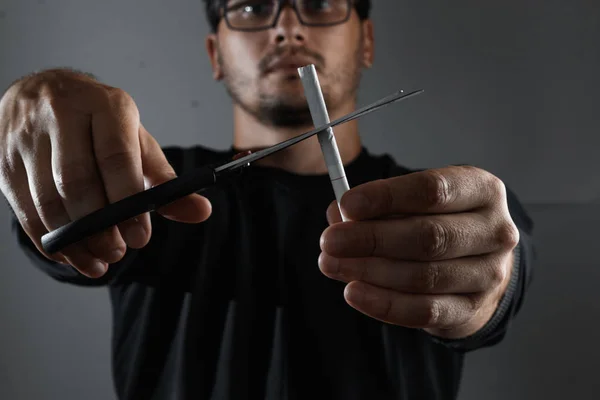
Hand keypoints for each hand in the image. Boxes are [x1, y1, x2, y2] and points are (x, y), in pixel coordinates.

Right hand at [0, 69, 211, 277]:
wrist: (41, 92)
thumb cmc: (99, 123)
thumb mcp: (137, 142)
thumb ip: (166, 180)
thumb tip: (201, 212)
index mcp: (106, 106)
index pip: (116, 157)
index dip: (129, 202)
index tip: (140, 237)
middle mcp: (62, 113)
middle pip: (76, 181)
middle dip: (99, 226)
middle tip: (118, 252)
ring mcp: (26, 136)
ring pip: (46, 199)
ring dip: (74, 240)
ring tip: (100, 259)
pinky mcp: (4, 160)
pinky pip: (24, 209)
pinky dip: (49, 241)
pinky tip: (72, 255)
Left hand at [318, 166, 519, 338]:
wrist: (478, 264)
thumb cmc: (440, 221)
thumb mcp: (416, 202)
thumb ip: (378, 205)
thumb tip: (338, 215)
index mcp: (481, 190)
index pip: (433, 190)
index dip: (386, 197)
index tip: (347, 205)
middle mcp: (494, 231)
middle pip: (428, 236)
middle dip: (371, 239)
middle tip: (330, 241)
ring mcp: (489, 274)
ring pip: (424, 276)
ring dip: (370, 271)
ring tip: (332, 265)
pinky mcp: (473, 309)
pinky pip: (424, 311)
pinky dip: (384, 304)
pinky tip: (354, 293)